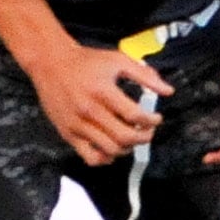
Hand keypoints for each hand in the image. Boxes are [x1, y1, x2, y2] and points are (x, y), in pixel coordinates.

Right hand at [23, 40, 168, 166]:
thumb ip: (145, 75)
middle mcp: (89, 110)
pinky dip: (106, 158)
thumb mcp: (117, 60)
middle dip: (144, 137)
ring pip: (110, 150)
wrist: (50, 62)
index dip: (151, 121)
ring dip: (128, 148)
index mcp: (103, 91)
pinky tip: (112, 149)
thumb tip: (168, 91)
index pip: (135, 115)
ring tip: (131, 138)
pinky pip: (90, 157)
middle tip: (147, 131)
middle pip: (125, 137)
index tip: (155, 118)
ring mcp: (77, 124)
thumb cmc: (86, 61)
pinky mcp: (68, 133)